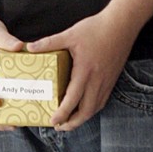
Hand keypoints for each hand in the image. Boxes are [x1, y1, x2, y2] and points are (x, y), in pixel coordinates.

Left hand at [28, 9, 138, 130]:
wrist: (122, 25)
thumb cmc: (96, 28)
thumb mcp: (70, 34)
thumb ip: (50, 42)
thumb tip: (30, 47)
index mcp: (85, 71)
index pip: (73, 100)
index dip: (62, 114)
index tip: (53, 121)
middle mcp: (97, 80)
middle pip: (86, 111)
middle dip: (72, 123)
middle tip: (59, 126)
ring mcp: (107, 81)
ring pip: (95, 108)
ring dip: (82, 118)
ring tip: (70, 121)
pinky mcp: (112, 79)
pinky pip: (102, 100)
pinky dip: (92, 109)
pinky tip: (85, 107)